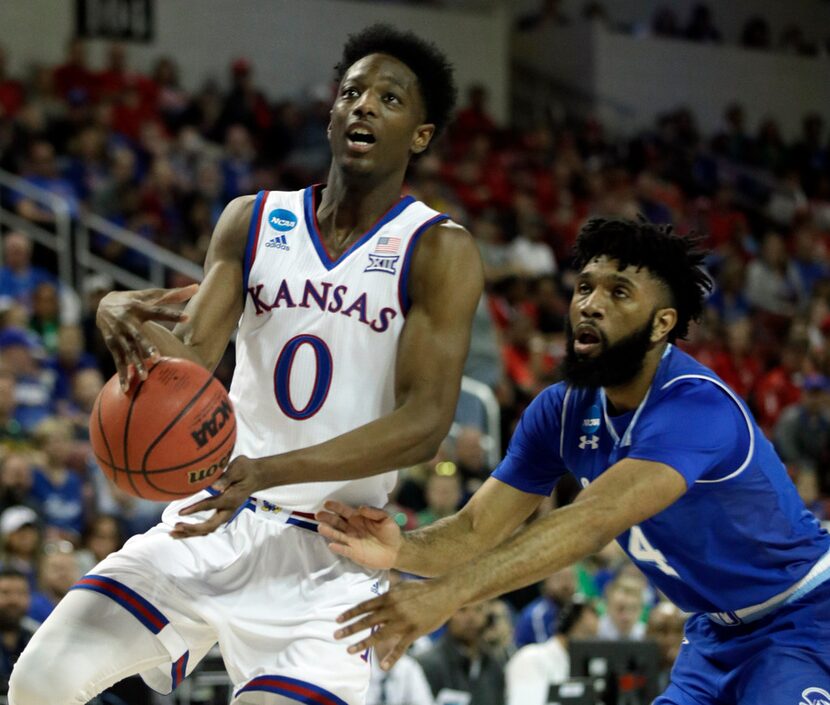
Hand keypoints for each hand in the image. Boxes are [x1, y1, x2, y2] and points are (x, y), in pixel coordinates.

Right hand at [97, 284, 198, 389]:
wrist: (102, 304)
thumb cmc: (135, 300)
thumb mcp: (151, 295)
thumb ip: (174, 294)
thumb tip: (197, 286)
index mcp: (139, 308)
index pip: (159, 311)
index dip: (173, 314)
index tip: (188, 317)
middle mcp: (127, 321)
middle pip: (139, 335)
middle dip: (147, 346)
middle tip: (157, 357)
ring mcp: (118, 334)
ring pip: (128, 351)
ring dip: (135, 363)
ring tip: (145, 377)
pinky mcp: (112, 345)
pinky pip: (118, 361)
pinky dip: (122, 374)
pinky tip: (127, 389)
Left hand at [171, 456, 267, 538]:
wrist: (257, 476)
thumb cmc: (246, 469)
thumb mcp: (238, 468)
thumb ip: (226, 478)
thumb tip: (214, 487)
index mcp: (231, 499)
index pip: (210, 505)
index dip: (194, 510)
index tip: (180, 513)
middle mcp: (228, 510)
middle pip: (209, 526)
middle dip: (192, 529)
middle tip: (175, 528)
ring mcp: (226, 513)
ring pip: (208, 529)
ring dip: (191, 532)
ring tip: (173, 533)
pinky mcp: (222, 513)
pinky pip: (208, 525)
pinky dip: (195, 530)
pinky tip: (183, 529)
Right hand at [316, 501, 401, 569]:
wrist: (397, 550)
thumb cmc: (391, 532)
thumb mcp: (386, 518)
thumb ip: (373, 512)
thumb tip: (360, 508)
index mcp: (359, 518)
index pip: (345, 511)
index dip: (336, 507)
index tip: (327, 503)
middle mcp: (352, 529)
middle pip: (337, 522)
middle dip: (328, 518)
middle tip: (318, 514)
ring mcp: (352, 541)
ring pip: (338, 535)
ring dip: (329, 531)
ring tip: (320, 527)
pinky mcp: (354, 553)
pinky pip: (344, 550)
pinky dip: (338, 548)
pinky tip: (331, 545)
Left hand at [334, 578, 459, 669]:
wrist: (445, 592)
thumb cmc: (423, 588)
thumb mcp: (402, 586)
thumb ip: (388, 594)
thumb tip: (376, 599)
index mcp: (389, 597)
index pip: (364, 606)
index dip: (350, 613)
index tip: (338, 620)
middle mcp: (393, 609)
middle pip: (367, 621)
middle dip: (350, 629)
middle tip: (335, 635)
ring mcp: (403, 622)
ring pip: (379, 635)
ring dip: (363, 643)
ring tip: (349, 650)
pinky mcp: (414, 631)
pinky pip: (401, 647)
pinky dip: (391, 658)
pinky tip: (382, 667)